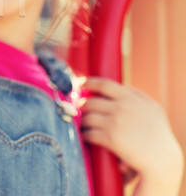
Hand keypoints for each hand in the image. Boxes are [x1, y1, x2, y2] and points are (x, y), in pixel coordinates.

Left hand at [81, 77, 182, 194]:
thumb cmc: (158, 134)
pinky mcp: (110, 137)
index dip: (90, 82)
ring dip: (83, 122)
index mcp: (132, 98)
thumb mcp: (152, 109)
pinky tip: (86, 137)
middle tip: (80, 110)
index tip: (81, 84)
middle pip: (91, 102)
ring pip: (88, 117)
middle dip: (83, 106)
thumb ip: (137, 96)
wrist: (161, 159)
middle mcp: (123, 107)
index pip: (105, 84)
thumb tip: (121, 86)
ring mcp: (115, 121)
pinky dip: (85, 135)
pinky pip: (89, 133)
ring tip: (83, 125)